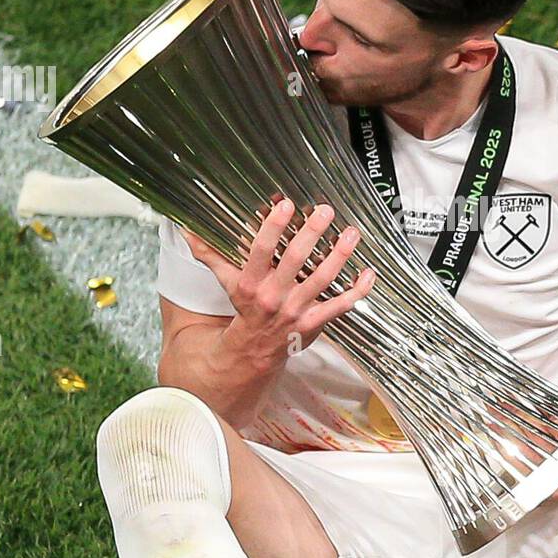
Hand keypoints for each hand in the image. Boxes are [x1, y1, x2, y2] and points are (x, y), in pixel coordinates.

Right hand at [180, 197, 375, 366]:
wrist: (255, 351)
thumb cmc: (246, 309)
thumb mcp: (227, 282)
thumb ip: (211, 254)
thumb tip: (188, 230)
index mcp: (252, 283)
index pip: (262, 251)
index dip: (273, 228)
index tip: (286, 206)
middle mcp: (275, 296)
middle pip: (295, 260)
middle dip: (312, 234)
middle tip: (325, 211)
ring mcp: (297, 310)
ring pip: (322, 279)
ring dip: (339, 255)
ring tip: (351, 233)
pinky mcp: (315, 322)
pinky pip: (340, 305)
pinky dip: (358, 290)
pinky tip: (369, 272)